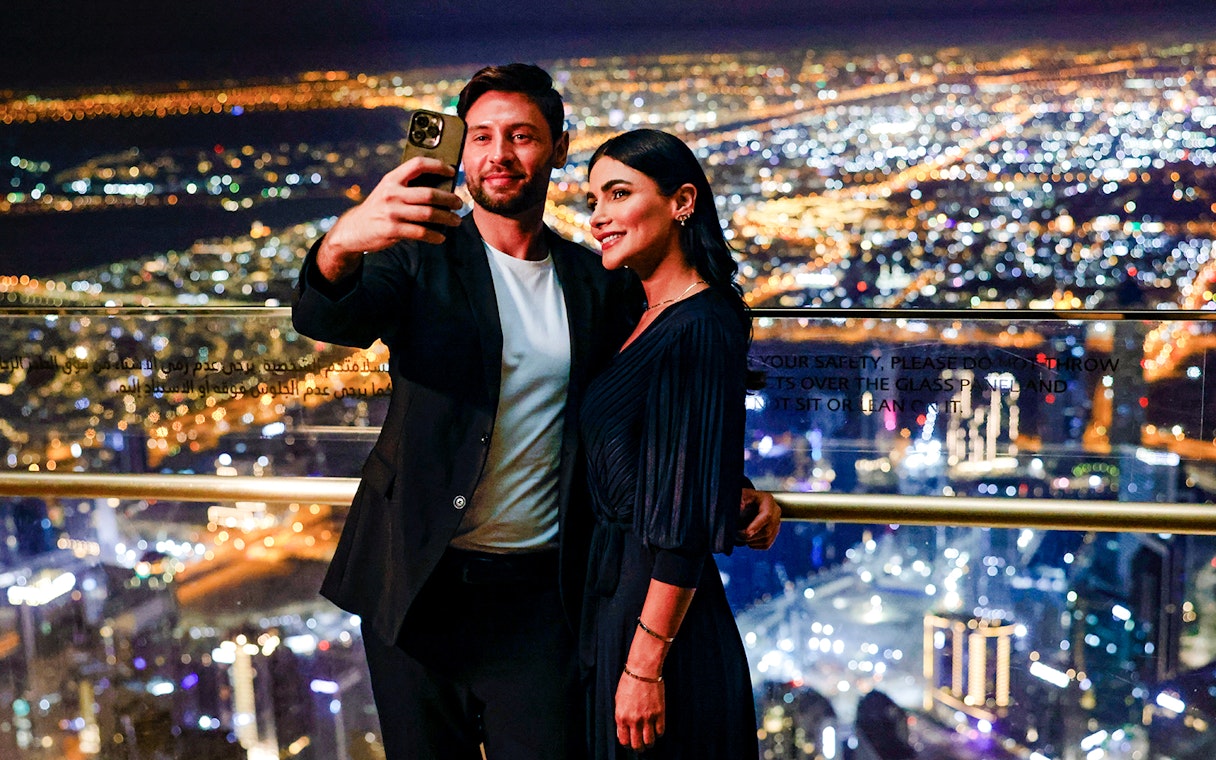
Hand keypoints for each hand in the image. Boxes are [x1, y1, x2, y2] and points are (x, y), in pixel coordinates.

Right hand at [316, 157, 463, 280]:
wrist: (354, 228)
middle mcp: (392, 193)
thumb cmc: (380, 207)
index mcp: (392, 178)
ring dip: (447, 218)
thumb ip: (408, 186)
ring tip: (456, 221)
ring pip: (428, 214)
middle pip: (429, 193)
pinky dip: (435, 236)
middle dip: (449, 199)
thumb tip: (442, 185)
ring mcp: (392, 212)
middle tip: (459, 203)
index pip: (418, 164)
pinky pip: (421, 232)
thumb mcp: (389, 190)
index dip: (438, 165)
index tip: (452, 171)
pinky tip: (441, 237)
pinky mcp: (392, 230)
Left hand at [615, 669, 664, 751]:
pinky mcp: (659, 713)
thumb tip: (624, 730)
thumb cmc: (629, 683)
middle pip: (637, 745)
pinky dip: (658, 733)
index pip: (624, 741)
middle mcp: (634, 720)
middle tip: (641, 745)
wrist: (643, 670)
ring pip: (649, 741)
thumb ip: (621, 717)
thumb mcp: (618, 701)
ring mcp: (647, 717)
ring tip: (649, 740)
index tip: (630, 743)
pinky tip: (656, 729)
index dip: (627, 745)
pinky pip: (660, 731)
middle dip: (639, 748)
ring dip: (649, 743)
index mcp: (621, 717)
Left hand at [736, 488, 780, 549]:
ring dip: (752, 541)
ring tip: (739, 537)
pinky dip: (755, 545)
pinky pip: (766, 544)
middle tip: (737, 535)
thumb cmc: (744, 497)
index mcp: (768, 500)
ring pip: (767, 539)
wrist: (748, 501)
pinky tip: (746, 539)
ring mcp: (776, 523)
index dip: (757, 525)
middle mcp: (775, 512)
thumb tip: (740, 507)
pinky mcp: (774, 532)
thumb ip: (740, 500)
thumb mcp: (741, 495)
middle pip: (767, 530)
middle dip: (751, 536)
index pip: (767, 515)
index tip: (746, 532)